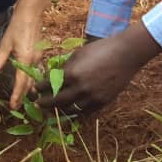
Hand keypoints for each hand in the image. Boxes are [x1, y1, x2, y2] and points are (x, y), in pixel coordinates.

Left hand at [0, 11, 41, 108]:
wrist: (31, 13)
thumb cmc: (17, 26)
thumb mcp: (5, 44)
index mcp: (26, 59)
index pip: (21, 83)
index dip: (17, 96)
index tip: (12, 106)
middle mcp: (35, 61)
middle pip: (29, 84)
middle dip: (23, 96)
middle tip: (16, 107)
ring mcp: (39, 57)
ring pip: (34, 78)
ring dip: (28, 89)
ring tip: (21, 99)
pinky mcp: (40, 54)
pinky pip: (36, 71)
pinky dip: (31, 80)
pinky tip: (27, 83)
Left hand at [36, 23, 161, 113]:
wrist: (125, 55)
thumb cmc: (100, 49)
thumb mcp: (78, 54)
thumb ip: (66, 66)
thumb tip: (54, 75)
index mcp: (72, 74)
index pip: (49, 85)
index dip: (40, 88)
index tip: (36, 89)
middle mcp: (80, 89)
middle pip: (57, 102)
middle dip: (45, 103)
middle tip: (39, 103)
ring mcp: (92, 98)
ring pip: (70, 111)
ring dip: (60, 110)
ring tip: (54, 109)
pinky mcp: (102, 102)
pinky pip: (85, 112)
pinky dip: (76, 112)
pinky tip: (71, 110)